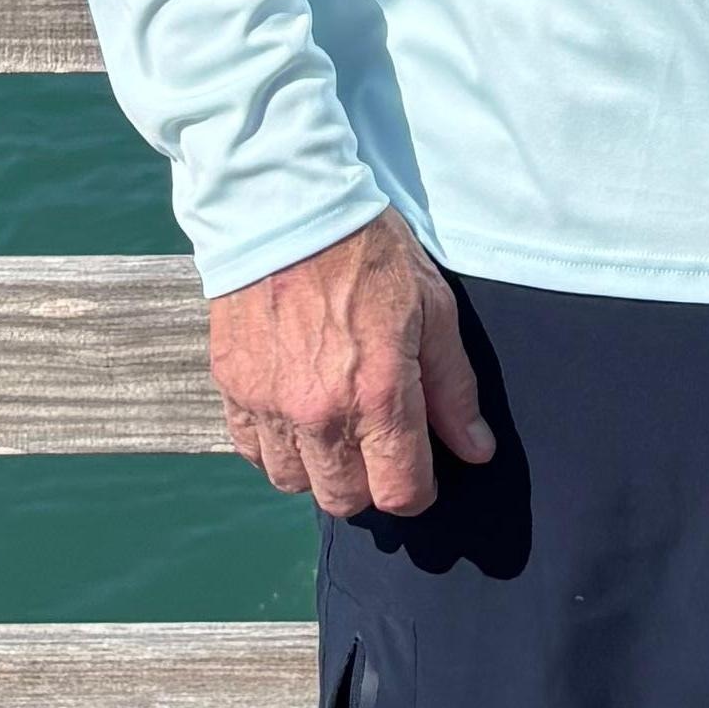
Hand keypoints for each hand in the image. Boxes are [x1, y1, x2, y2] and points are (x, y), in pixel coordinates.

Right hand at [208, 209, 494, 518]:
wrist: (285, 207)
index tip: (422, 470)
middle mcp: (319, 412)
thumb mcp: (433, 308)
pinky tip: (294, 413)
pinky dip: (275, 446)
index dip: (418, 490)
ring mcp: (269, 404)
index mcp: (378, 393)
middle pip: (345, 500)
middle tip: (379, 442)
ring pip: (294, 483)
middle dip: (370, 483)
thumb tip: (475, 450)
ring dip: (319, 468)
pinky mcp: (232, 388)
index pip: (400, 492)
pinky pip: (251, 451)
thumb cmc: (367, 249)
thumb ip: (453, 388)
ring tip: (335, 425)